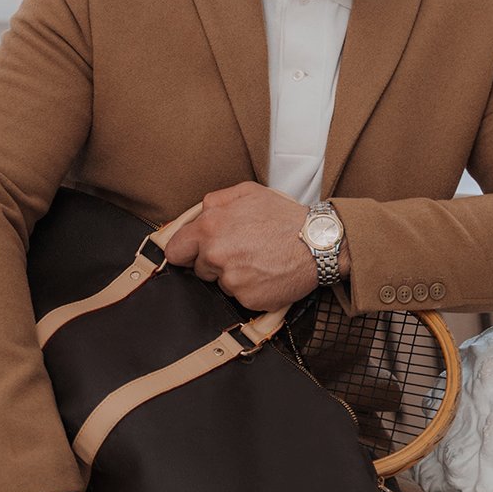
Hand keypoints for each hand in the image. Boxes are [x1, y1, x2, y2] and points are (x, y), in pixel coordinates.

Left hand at [164, 182, 318, 309]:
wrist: (316, 243)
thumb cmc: (285, 217)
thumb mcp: (249, 192)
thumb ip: (216, 200)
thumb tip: (198, 213)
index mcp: (210, 227)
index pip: (176, 249)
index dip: (185, 250)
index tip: (193, 252)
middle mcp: (216, 255)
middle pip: (199, 268)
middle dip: (213, 261)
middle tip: (240, 250)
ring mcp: (231, 280)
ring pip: (220, 283)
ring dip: (233, 275)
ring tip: (258, 259)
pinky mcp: (246, 299)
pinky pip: (240, 296)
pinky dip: (250, 288)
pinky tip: (265, 273)